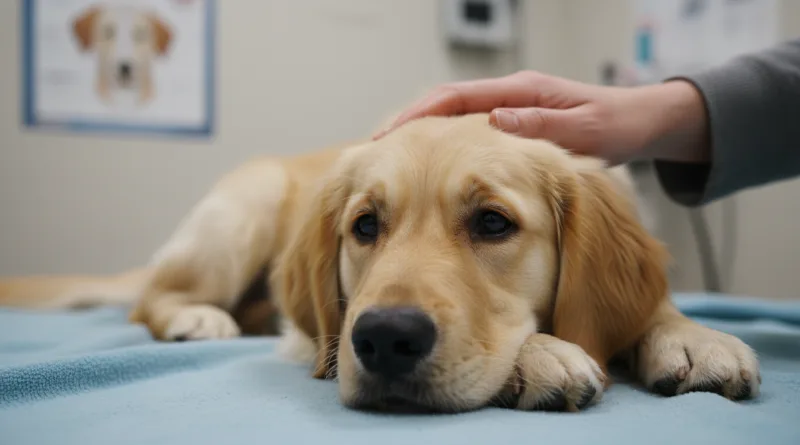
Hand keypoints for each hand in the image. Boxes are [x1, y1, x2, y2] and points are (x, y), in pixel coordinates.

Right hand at [374, 71, 709, 165]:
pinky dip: (444, 152)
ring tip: (390, 166)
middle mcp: (508, 98)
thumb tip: (495, 122)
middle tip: (374, 153)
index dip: (418, 116)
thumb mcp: (587, 130)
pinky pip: (468, 138)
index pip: (455, 97)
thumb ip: (543, 125)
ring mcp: (509, 112)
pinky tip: (429, 174)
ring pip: (452, 122)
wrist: (641, 124)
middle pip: (443, 107)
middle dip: (407, 127)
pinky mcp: (512, 130)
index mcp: (520, 92)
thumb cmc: (618, 125)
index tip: (389, 136)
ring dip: (421, 140)